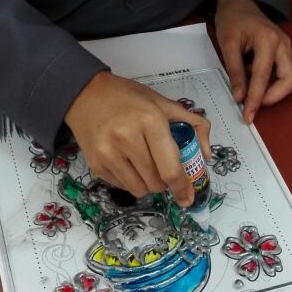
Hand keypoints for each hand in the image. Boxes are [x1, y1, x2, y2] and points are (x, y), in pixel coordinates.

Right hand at [64, 71, 210, 206]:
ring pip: (139, 189)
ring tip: (144, 164)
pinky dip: (130, 180)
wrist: (85, 94)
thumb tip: (206, 156)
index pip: (170, 169)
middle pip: (156, 183)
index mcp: (150, 121)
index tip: (187, 197)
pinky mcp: (95, 164)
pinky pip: (122, 186)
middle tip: (161, 166)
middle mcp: (127, 138)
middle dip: (164, 181)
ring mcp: (108, 153)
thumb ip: (192, 124)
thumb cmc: (129, 98)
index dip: (182, 187)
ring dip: (147, 183)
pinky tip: (126, 161)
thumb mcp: (163, 103)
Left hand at [215, 0, 291, 123]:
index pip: (264, 77)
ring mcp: (287, 47)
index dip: (256, 99)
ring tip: (248, 84)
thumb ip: (234, 72)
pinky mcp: (285, 51)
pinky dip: (270, 81)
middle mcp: (284, 44)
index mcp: (268, 40)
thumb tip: (239, 98)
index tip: (248, 116)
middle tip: (252, 103)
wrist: (239, 1)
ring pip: (290, 78)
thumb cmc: (231, 19)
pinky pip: (283, 72)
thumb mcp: (227, 44)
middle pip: (290, 80)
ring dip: (271, 89)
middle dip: (273, 97)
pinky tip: (251, 75)